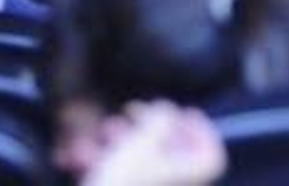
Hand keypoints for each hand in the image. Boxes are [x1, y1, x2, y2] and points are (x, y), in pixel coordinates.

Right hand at [84, 101, 226, 185]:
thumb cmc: (122, 183)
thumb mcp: (142, 141)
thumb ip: (158, 119)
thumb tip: (165, 110)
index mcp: (192, 177)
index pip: (211, 154)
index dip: (200, 129)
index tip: (179, 111)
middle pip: (173, 155)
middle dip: (147, 128)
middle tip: (128, 112)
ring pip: (140, 165)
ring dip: (119, 143)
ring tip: (99, 133)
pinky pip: (119, 180)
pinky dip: (103, 165)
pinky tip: (76, 157)